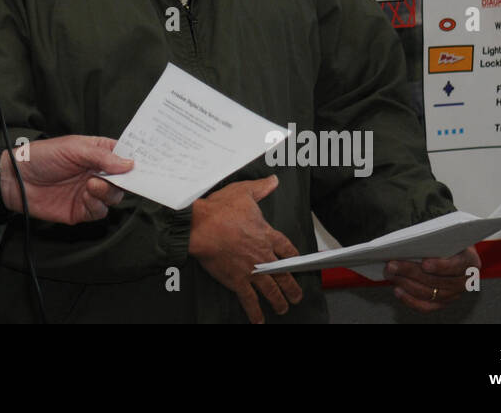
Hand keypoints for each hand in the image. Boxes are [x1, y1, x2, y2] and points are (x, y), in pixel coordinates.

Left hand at [0, 136, 131, 224]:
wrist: (15, 180)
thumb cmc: (41, 157)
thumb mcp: (73, 148)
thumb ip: (102, 156)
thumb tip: (130, 163)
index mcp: (97, 152)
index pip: (123, 156)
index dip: (135, 160)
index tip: (145, 165)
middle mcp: (96, 172)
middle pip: (123, 180)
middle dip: (124, 180)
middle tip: (119, 178)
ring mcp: (89, 192)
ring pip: (113, 197)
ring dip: (108, 192)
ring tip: (92, 184)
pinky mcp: (81, 210)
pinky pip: (99, 211)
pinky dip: (97, 205)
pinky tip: (86, 196)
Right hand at [188, 175, 302, 323]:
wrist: (202, 225)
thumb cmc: (221, 208)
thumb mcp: (244, 192)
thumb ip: (261, 188)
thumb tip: (273, 180)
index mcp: (266, 234)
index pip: (286, 248)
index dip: (294, 257)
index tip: (298, 263)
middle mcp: (263, 255)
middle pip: (283, 274)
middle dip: (292, 287)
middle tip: (297, 296)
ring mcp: (251, 270)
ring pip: (271, 290)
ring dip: (279, 301)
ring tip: (284, 308)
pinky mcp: (237, 280)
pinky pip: (249, 299)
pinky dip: (255, 311)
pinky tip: (259, 320)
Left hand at [385, 245, 479, 311]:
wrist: (448, 246)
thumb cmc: (444, 237)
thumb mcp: (443, 232)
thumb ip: (432, 237)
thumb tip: (411, 240)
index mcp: (470, 261)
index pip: (457, 265)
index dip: (441, 266)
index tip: (424, 263)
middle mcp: (465, 281)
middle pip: (438, 281)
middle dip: (412, 272)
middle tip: (391, 265)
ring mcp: (454, 293)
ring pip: (430, 293)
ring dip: (406, 284)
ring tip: (390, 274)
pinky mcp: (442, 302)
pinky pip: (426, 306)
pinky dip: (410, 299)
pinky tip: (397, 290)